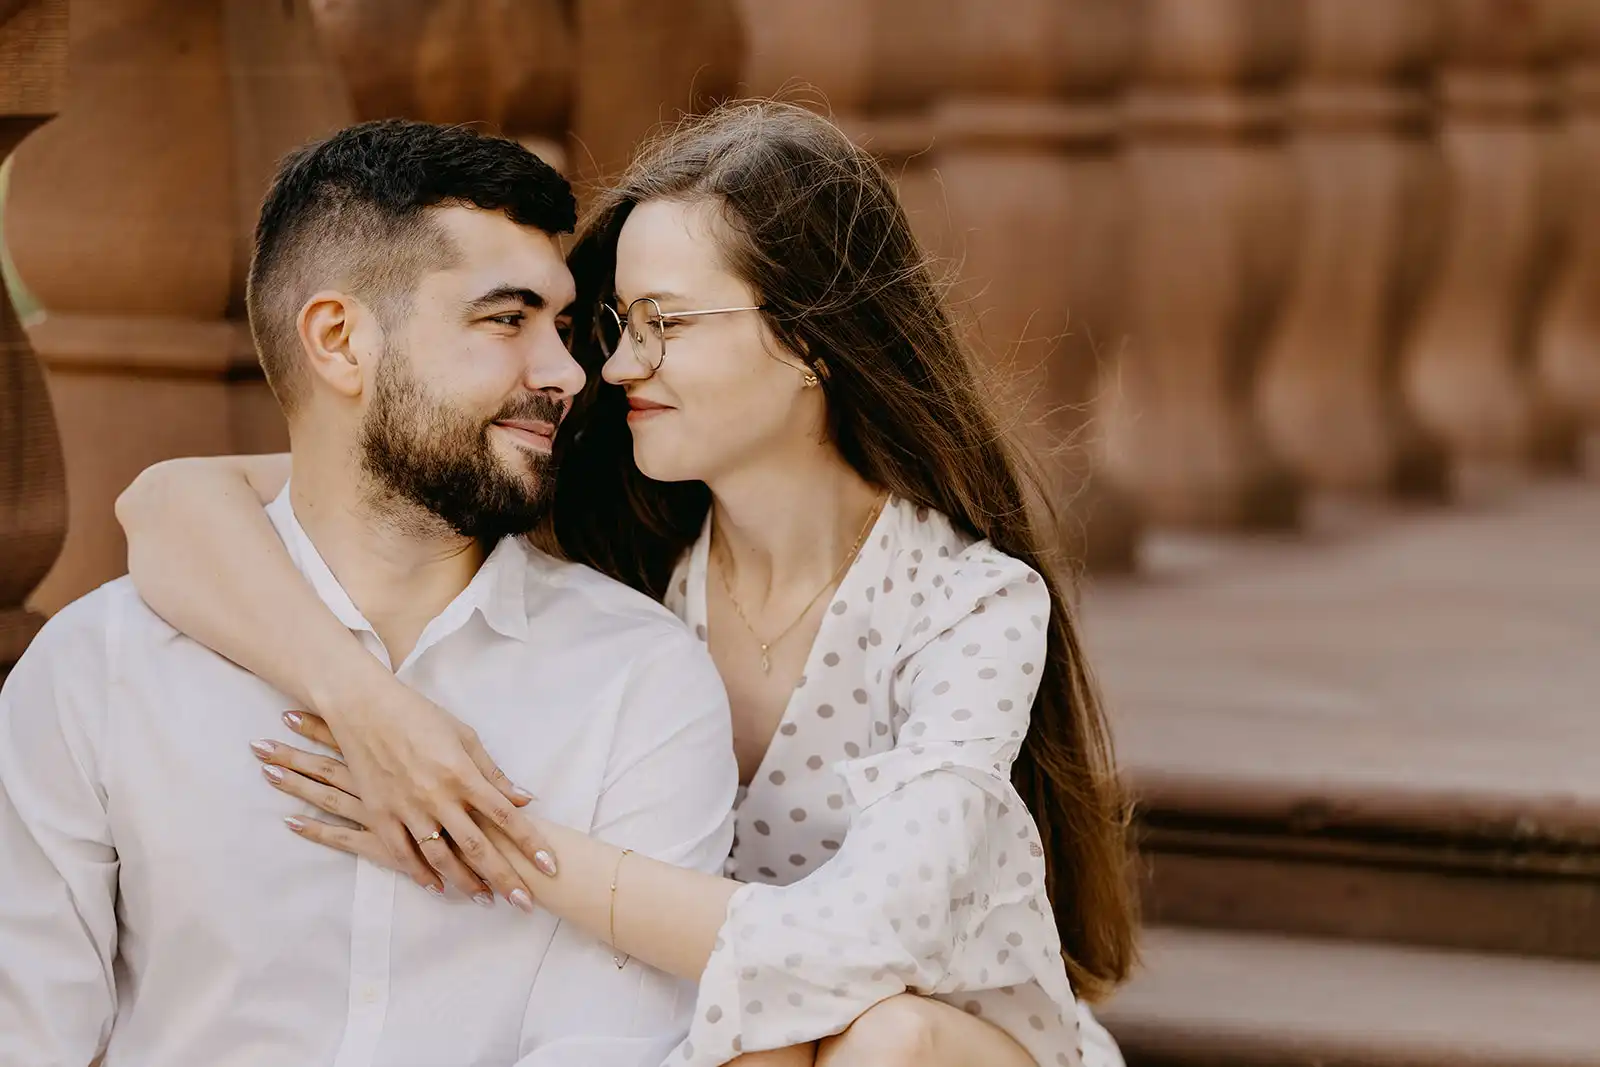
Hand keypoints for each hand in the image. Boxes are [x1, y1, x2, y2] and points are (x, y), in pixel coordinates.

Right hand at [268, 691, 556, 909]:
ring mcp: (407, 808)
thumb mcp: (464, 736)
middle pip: (478, 846)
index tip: (549, 866)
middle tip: (525, 903)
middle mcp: (437, 796)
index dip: (529, 843)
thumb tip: (525, 800)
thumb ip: (494, 773)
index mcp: (462, 773)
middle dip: (504, 878)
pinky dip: (421, 874)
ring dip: (466, 883)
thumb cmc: (419, 716)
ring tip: (486, 900)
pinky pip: (402, 853)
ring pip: (441, 858)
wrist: (363, 709)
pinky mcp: (380, 814)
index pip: (505, 815)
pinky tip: (438, 888)